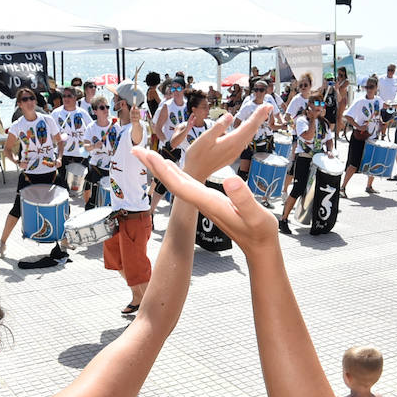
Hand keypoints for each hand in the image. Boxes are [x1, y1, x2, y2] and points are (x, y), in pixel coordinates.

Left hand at [135, 147, 276, 249]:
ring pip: (177, 182)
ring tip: (148, 155)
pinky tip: (171, 167)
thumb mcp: (256, 215)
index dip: (164, 171)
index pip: (180, 185)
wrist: (259, 246)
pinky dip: (175, 173)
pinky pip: (186, 184)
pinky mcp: (208, 200)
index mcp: (209, 202)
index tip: (150, 156)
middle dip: (154, 166)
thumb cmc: (260, 232)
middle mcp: (201, 201)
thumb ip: (243, 199)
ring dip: (161, 168)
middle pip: (172, 182)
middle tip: (136, 150)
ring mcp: (204, 201)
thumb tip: (230, 178)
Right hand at [179, 105, 270, 180]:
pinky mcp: (231, 154)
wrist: (195, 173)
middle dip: (260, 117)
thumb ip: (218, 127)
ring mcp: (235, 152)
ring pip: (249, 135)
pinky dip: (248, 131)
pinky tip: (248, 128)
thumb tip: (229, 116)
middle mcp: (236, 148)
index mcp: (231, 142)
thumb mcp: (204, 139)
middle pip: (252, 130)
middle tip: (268, 106)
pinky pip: (244, 141)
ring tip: (261, 115)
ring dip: (255, 124)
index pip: (249, 125)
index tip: (267, 106)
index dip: (258, 115)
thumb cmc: (197, 156)